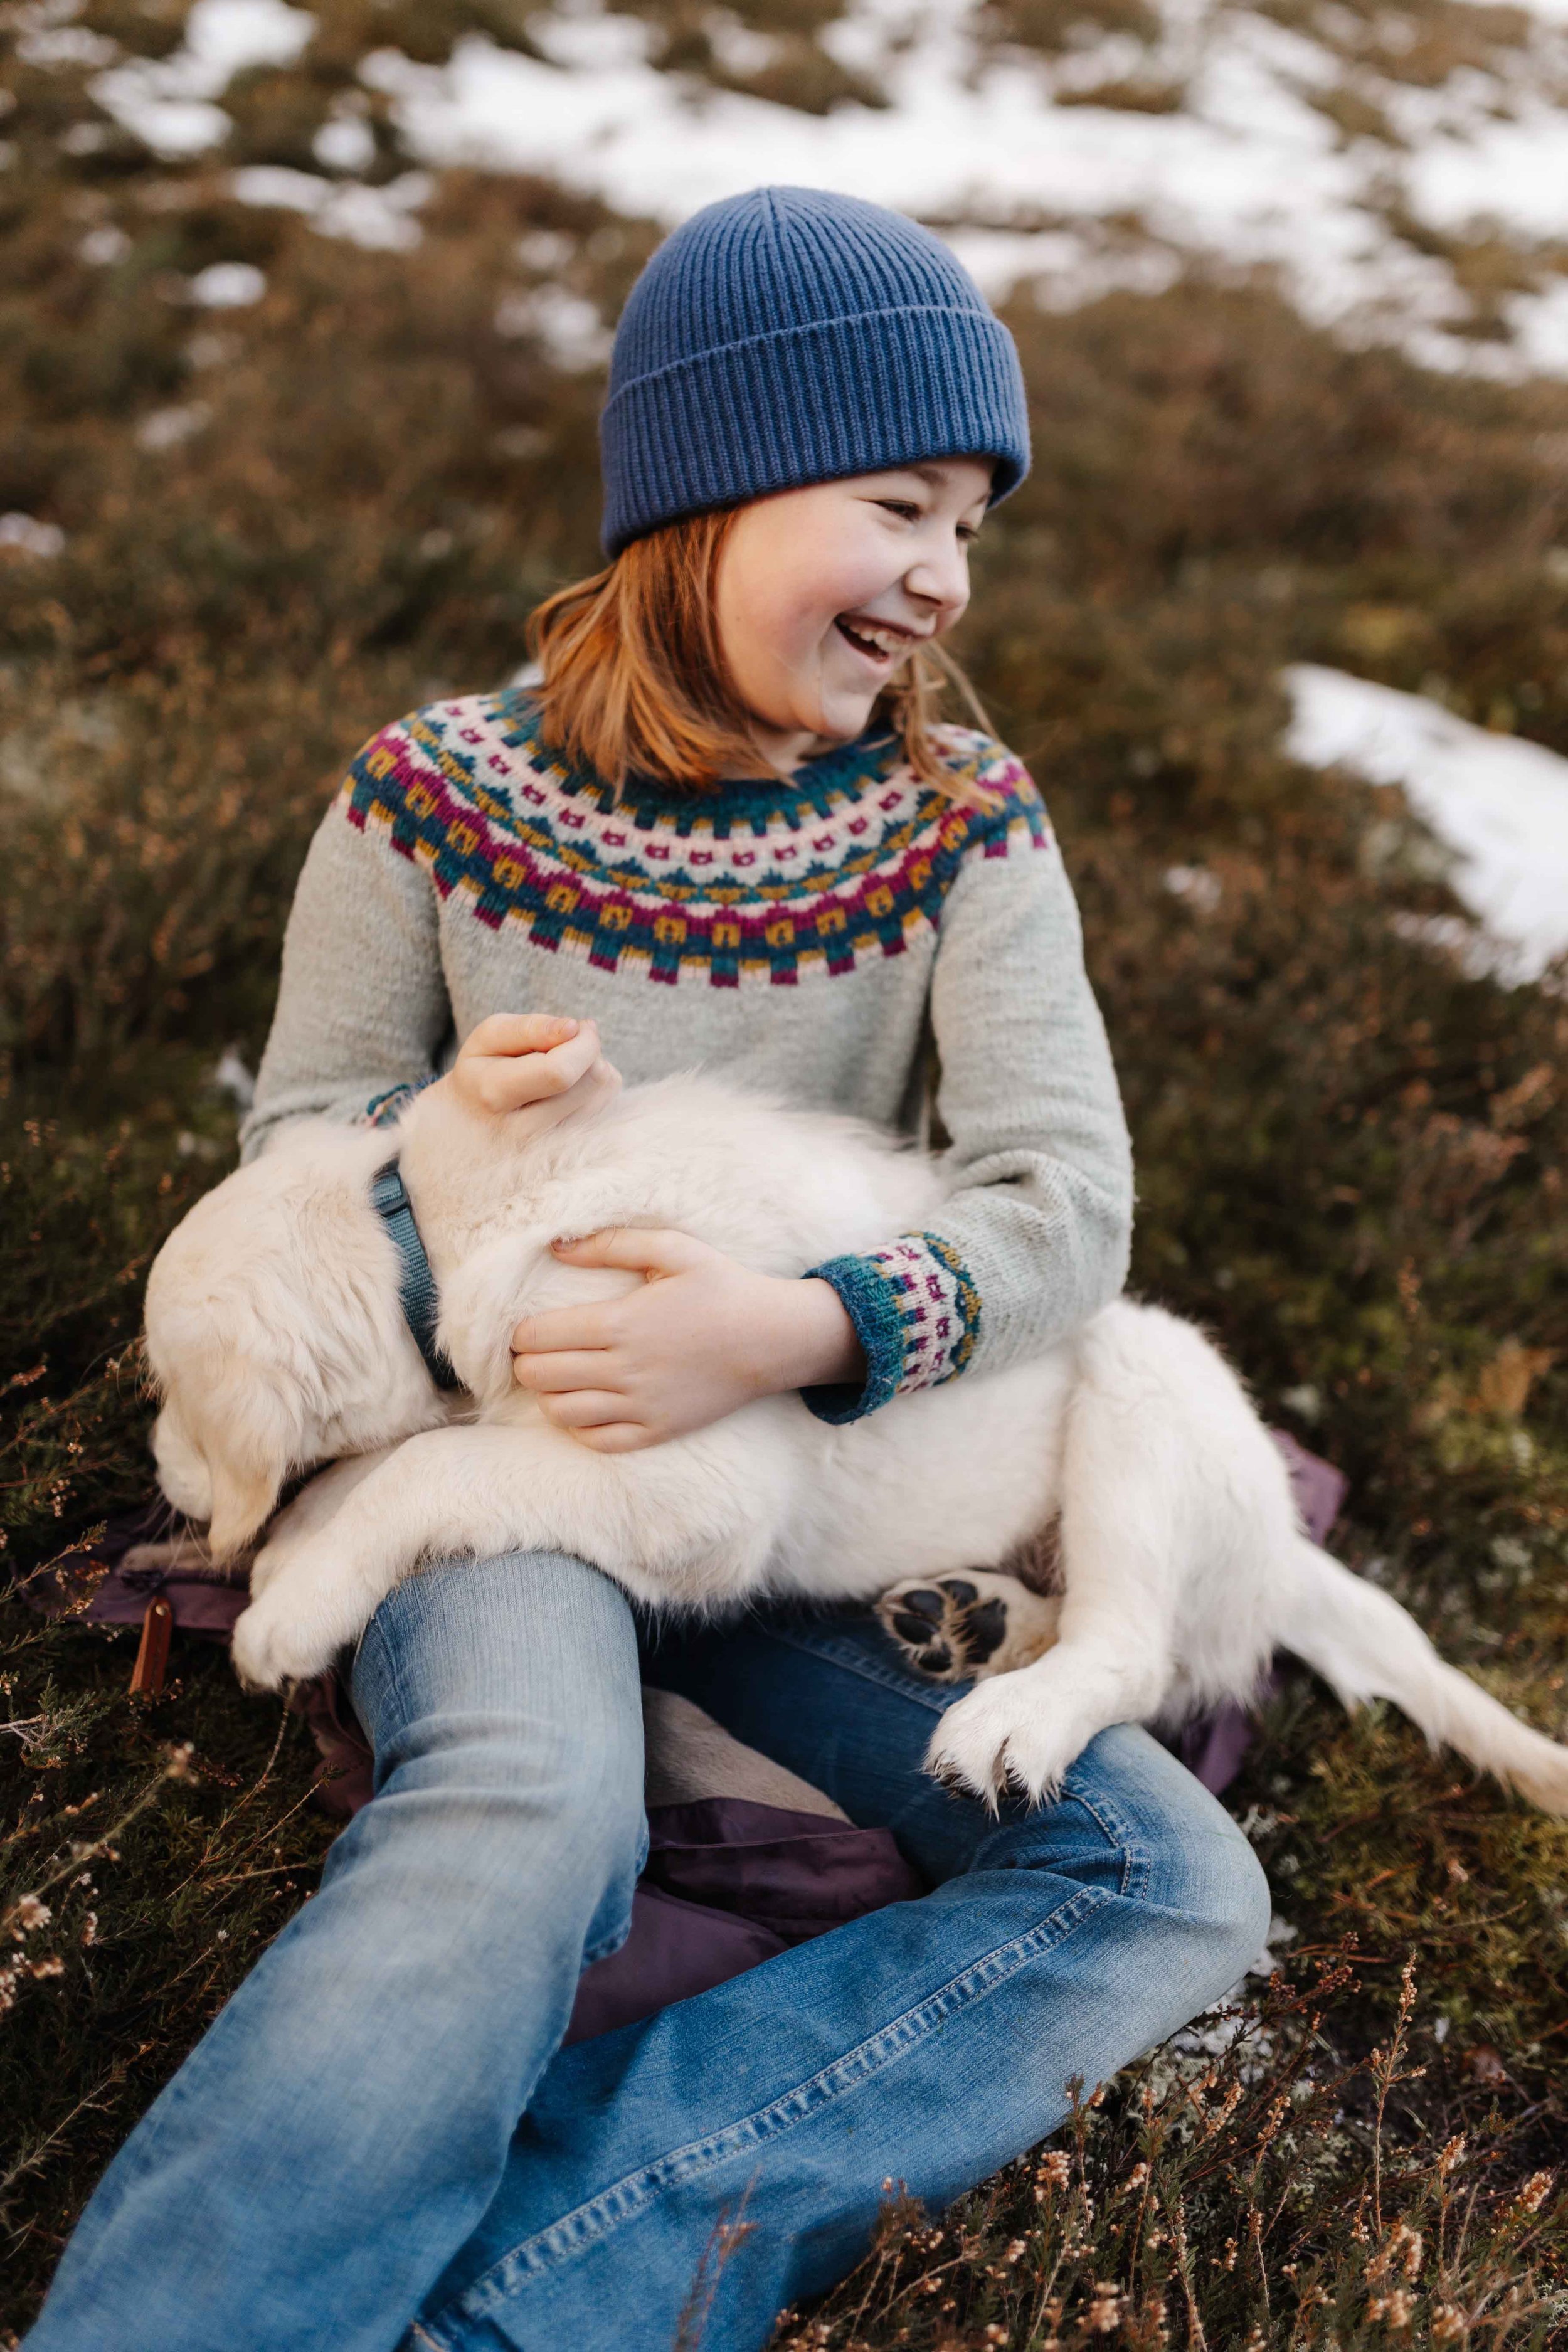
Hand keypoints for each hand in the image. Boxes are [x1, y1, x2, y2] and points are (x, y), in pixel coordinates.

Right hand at [435, 1012, 619, 1133]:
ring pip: (605, 1091)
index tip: (577, 1026)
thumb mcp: (490, 1037)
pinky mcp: (572, 1151)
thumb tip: (573, 1028)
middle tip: (566, 1043)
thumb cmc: (483, 1070)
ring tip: (562, 1066)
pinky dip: (596, 1086)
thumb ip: (530, 1028)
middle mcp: (523, 1131)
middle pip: (592, 1080)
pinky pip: (608, 1104)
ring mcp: (550, 1147)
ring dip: (594, 1066)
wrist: (471, 1123)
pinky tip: (570, 1086)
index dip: (581, 1043)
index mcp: (494, 1094)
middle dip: (588, 1050)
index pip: (559, 1072)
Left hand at [510, 1228, 864, 1450]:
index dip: (520, 1334)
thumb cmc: (722, 1288)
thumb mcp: (673, 1249)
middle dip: (526, 1363)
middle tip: (535, 1353)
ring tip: (556, 1379)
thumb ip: (611, 1243)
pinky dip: (578, 1427)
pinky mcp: (658, 1429)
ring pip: (562, 1412)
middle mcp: (624, 1369)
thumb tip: (557, 1246)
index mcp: (620, 1323)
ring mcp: (641, 1405)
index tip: (526, 1328)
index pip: (538, 1337)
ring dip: (548, 1395)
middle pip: (540, 1376)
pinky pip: (598, 1440)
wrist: (772, 1339)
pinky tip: (582, 1408)